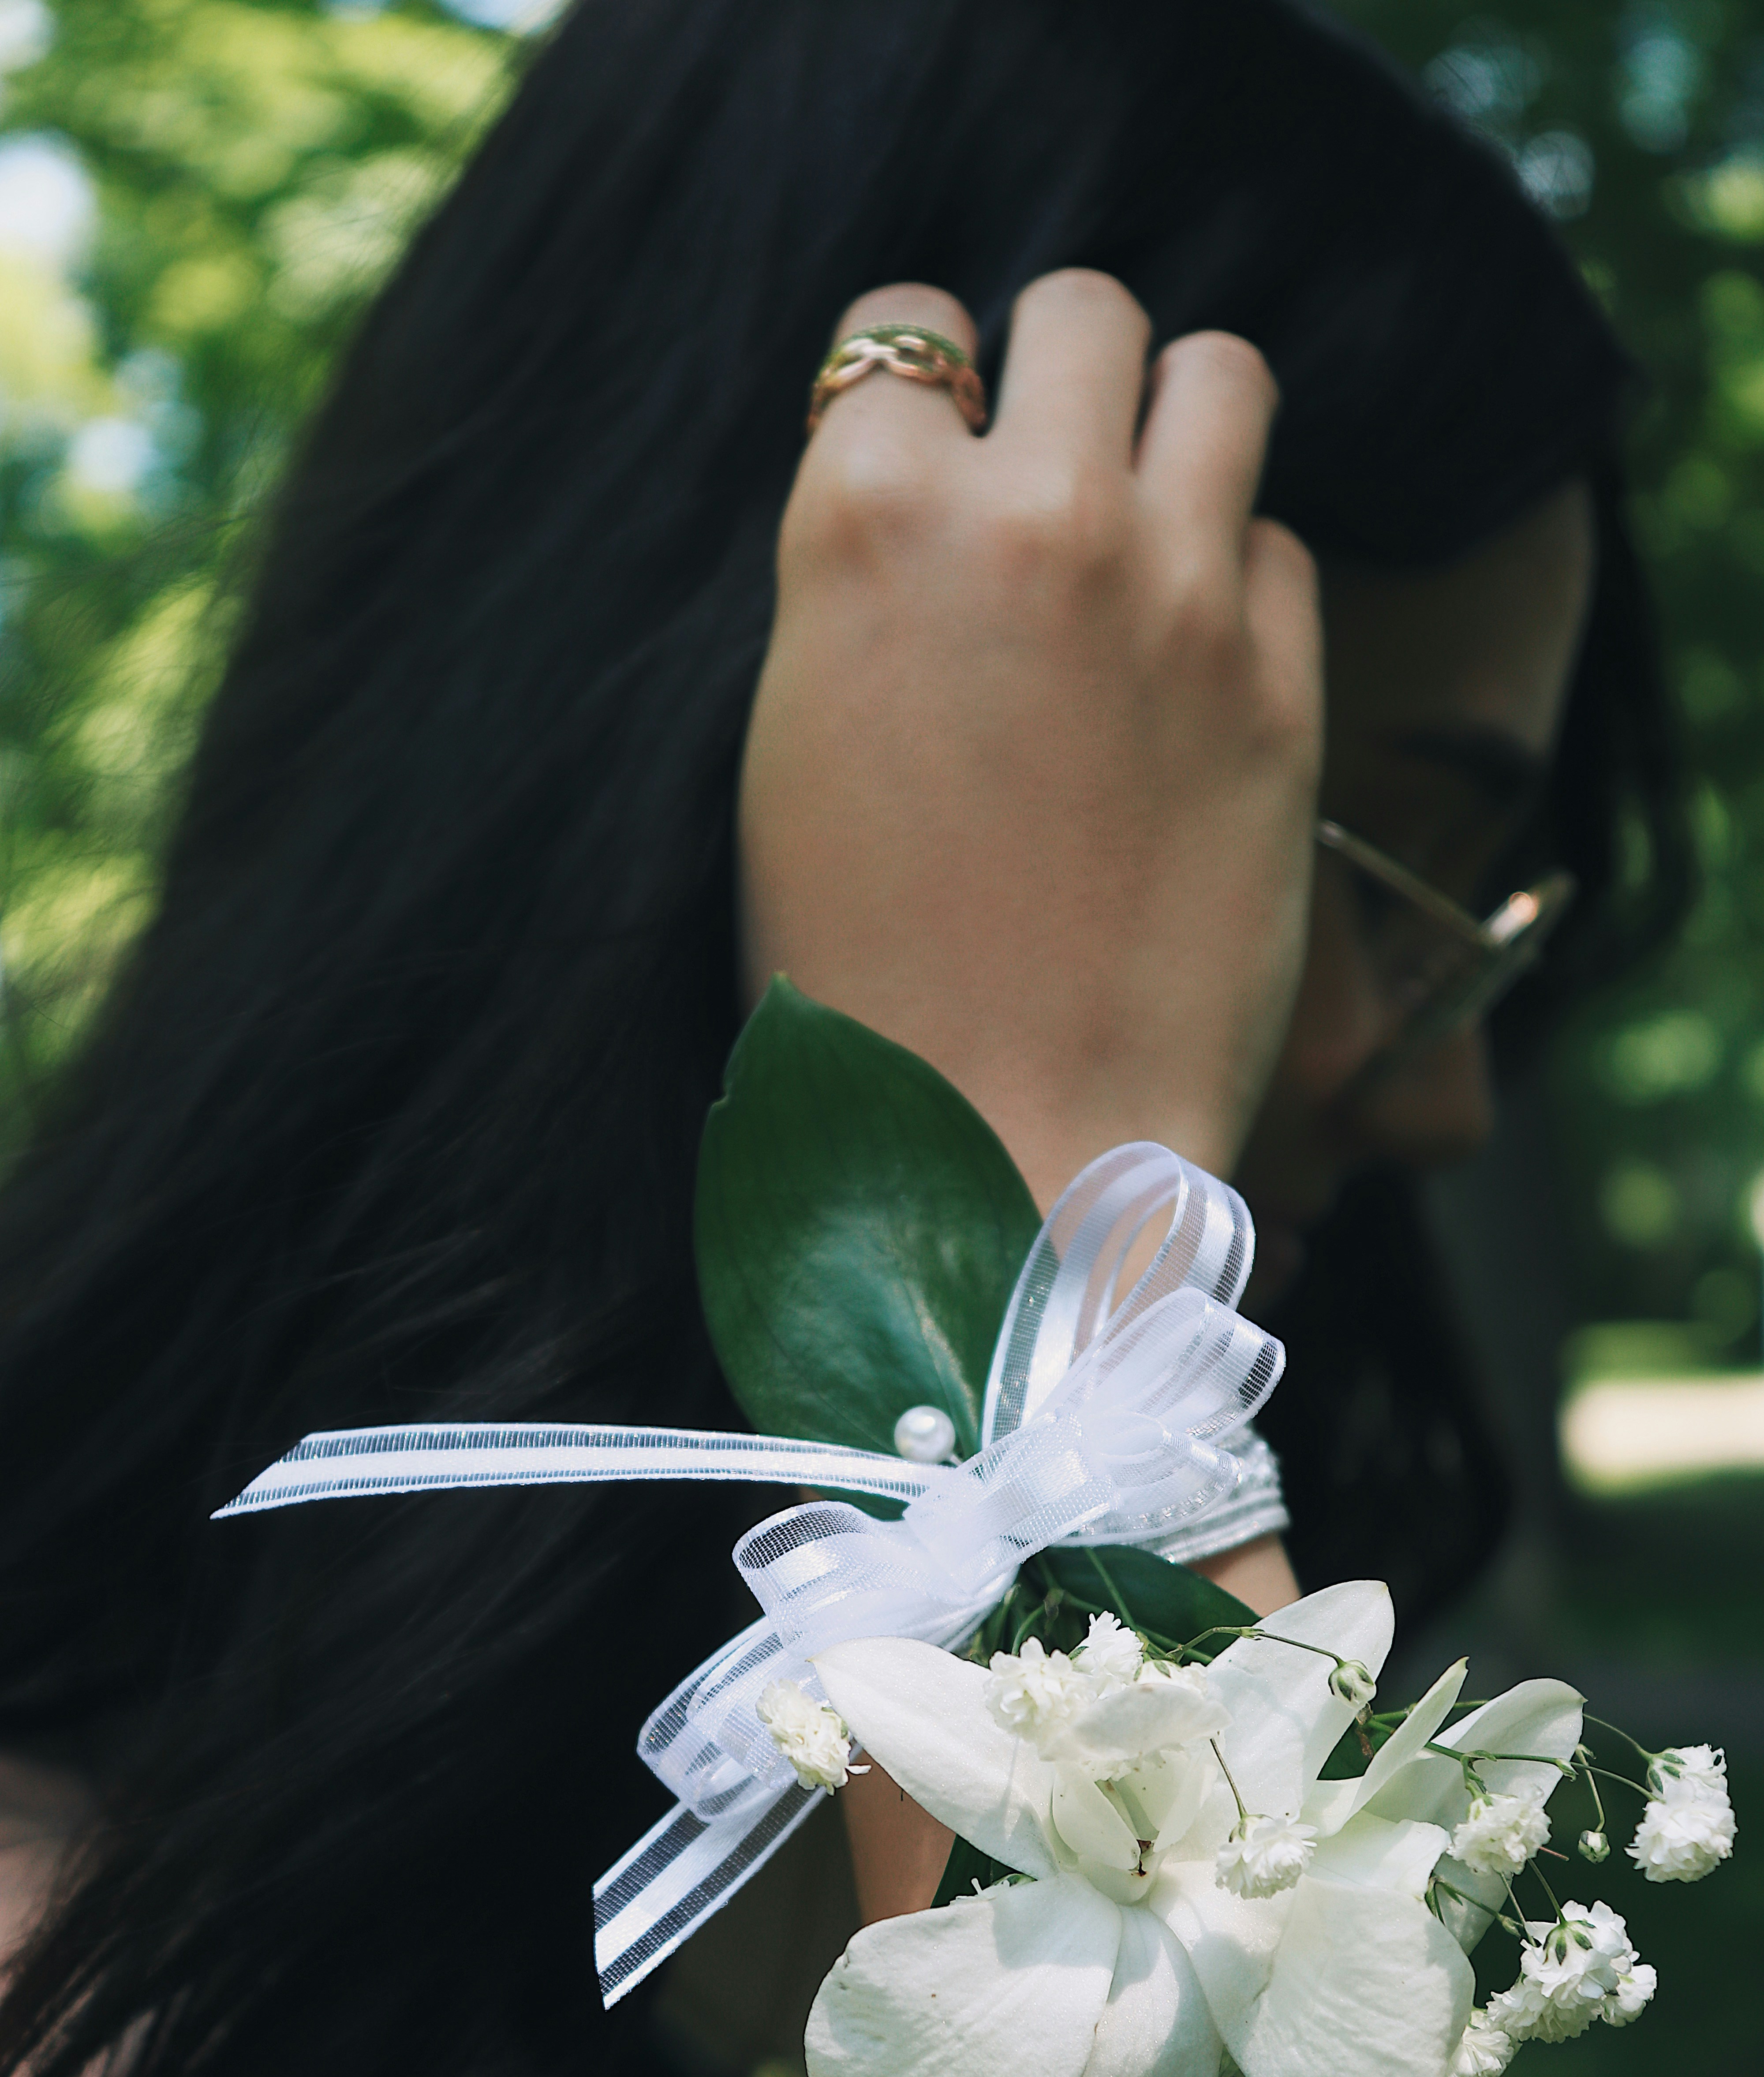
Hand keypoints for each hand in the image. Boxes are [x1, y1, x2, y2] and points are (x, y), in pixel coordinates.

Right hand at [739, 270, 1321, 1205]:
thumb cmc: (855, 972)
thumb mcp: (792, 739)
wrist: (995, 1134)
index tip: (934, 450)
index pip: (902, 330)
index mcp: (864, 522)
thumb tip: (930, 498)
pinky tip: (1194, 659)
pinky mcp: (1281, 682)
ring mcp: (1172, 591)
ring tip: (1147, 516)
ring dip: (1177, 424)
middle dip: (1060, 372)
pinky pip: (1278, 540)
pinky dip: (1238, 575)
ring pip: (1221, 374)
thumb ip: (863, 582)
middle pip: (1084, 310)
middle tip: (1049, 470)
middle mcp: (1031, 519)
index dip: (919, 388)